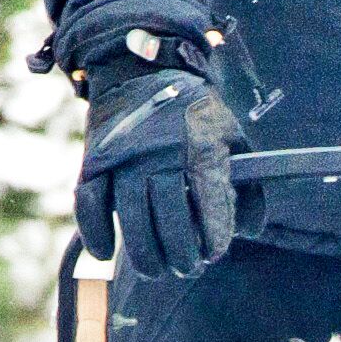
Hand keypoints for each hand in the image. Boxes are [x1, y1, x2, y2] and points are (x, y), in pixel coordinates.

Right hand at [75, 56, 235, 279]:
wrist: (140, 71)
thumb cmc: (194, 114)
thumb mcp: (230, 136)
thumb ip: (246, 183)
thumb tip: (250, 231)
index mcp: (199, 144)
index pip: (208, 200)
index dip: (214, 234)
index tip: (214, 253)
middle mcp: (159, 151)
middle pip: (168, 215)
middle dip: (180, 252)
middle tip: (186, 268)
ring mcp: (123, 156)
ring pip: (130, 215)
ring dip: (143, 252)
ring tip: (156, 270)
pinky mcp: (94, 161)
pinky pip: (90, 203)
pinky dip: (96, 232)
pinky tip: (106, 253)